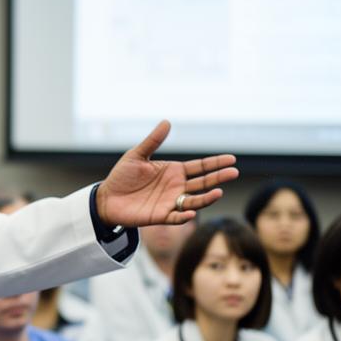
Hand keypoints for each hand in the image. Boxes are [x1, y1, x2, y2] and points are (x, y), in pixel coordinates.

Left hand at [95, 120, 237, 227]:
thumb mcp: (136, 155)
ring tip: (218, 192)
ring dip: (206, 198)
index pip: (200, 167)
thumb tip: (167, 122)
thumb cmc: (122, 177)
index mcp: (173, 172)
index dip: (215, 163)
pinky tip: (190, 212)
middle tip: (234, 172)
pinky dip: (183, 216)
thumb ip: (152, 141)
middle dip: (218, 178)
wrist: (106, 198)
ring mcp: (170, 202)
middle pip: (203, 183)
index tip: (232, 159)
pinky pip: (175, 218)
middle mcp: (176, 187)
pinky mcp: (160, 216)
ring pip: (194, 201)